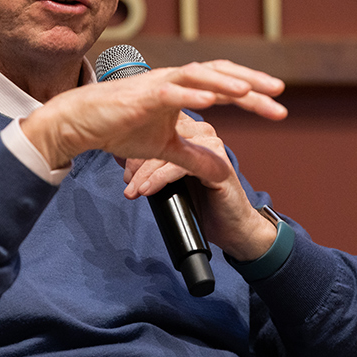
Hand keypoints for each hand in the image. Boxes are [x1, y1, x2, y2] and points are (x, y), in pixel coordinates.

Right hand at [20, 59, 285, 187]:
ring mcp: (158, 84)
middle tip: (280, 93)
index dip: (253, 96)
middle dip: (251, 82)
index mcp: (182, 89)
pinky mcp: (141, 95)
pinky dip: (192, 94)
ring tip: (251, 92)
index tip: (279, 109)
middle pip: (220, 73)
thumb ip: (194, 157)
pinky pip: (170, 91)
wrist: (80, 124)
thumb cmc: (118, 127)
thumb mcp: (165, 148)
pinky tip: (212, 100)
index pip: (225, 86)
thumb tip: (223, 169)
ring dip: (225, 82)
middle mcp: (174, 80)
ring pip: (198, 76)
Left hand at [122, 113, 278, 260]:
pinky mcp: (217, 166)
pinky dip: (159, 179)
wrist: (233, 228)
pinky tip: (146, 190)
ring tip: (132, 190)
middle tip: (126, 181)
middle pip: (161, 137)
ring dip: (145, 172)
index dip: (137, 145)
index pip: (159, 127)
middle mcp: (204, 134)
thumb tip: (123, 158)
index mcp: (193, 132)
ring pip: (168, 151)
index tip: (122, 167)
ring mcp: (212, 148)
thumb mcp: (172, 181)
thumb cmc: (203, 204)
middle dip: (138, 160)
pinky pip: (180, 167)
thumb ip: (154, 166)